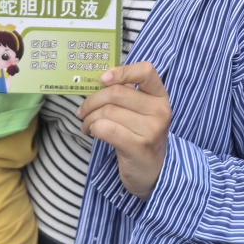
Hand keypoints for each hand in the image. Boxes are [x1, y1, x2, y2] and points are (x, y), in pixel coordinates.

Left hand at [77, 62, 170, 199]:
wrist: (153, 172)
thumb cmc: (141, 136)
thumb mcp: (142, 112)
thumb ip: (127, 94)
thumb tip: (100, 80)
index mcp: (160, 96)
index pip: (146, 71)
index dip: (122, 71)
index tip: (102, 79)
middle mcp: (159, 110)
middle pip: (117, 93)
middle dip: (92, 101)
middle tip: (83, 111)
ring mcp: (151, 130)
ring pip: (108, 112)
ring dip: (89, 118)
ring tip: (87, 125)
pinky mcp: (139, 147)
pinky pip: (106, 129)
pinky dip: (93, 128)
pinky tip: (91, 132)